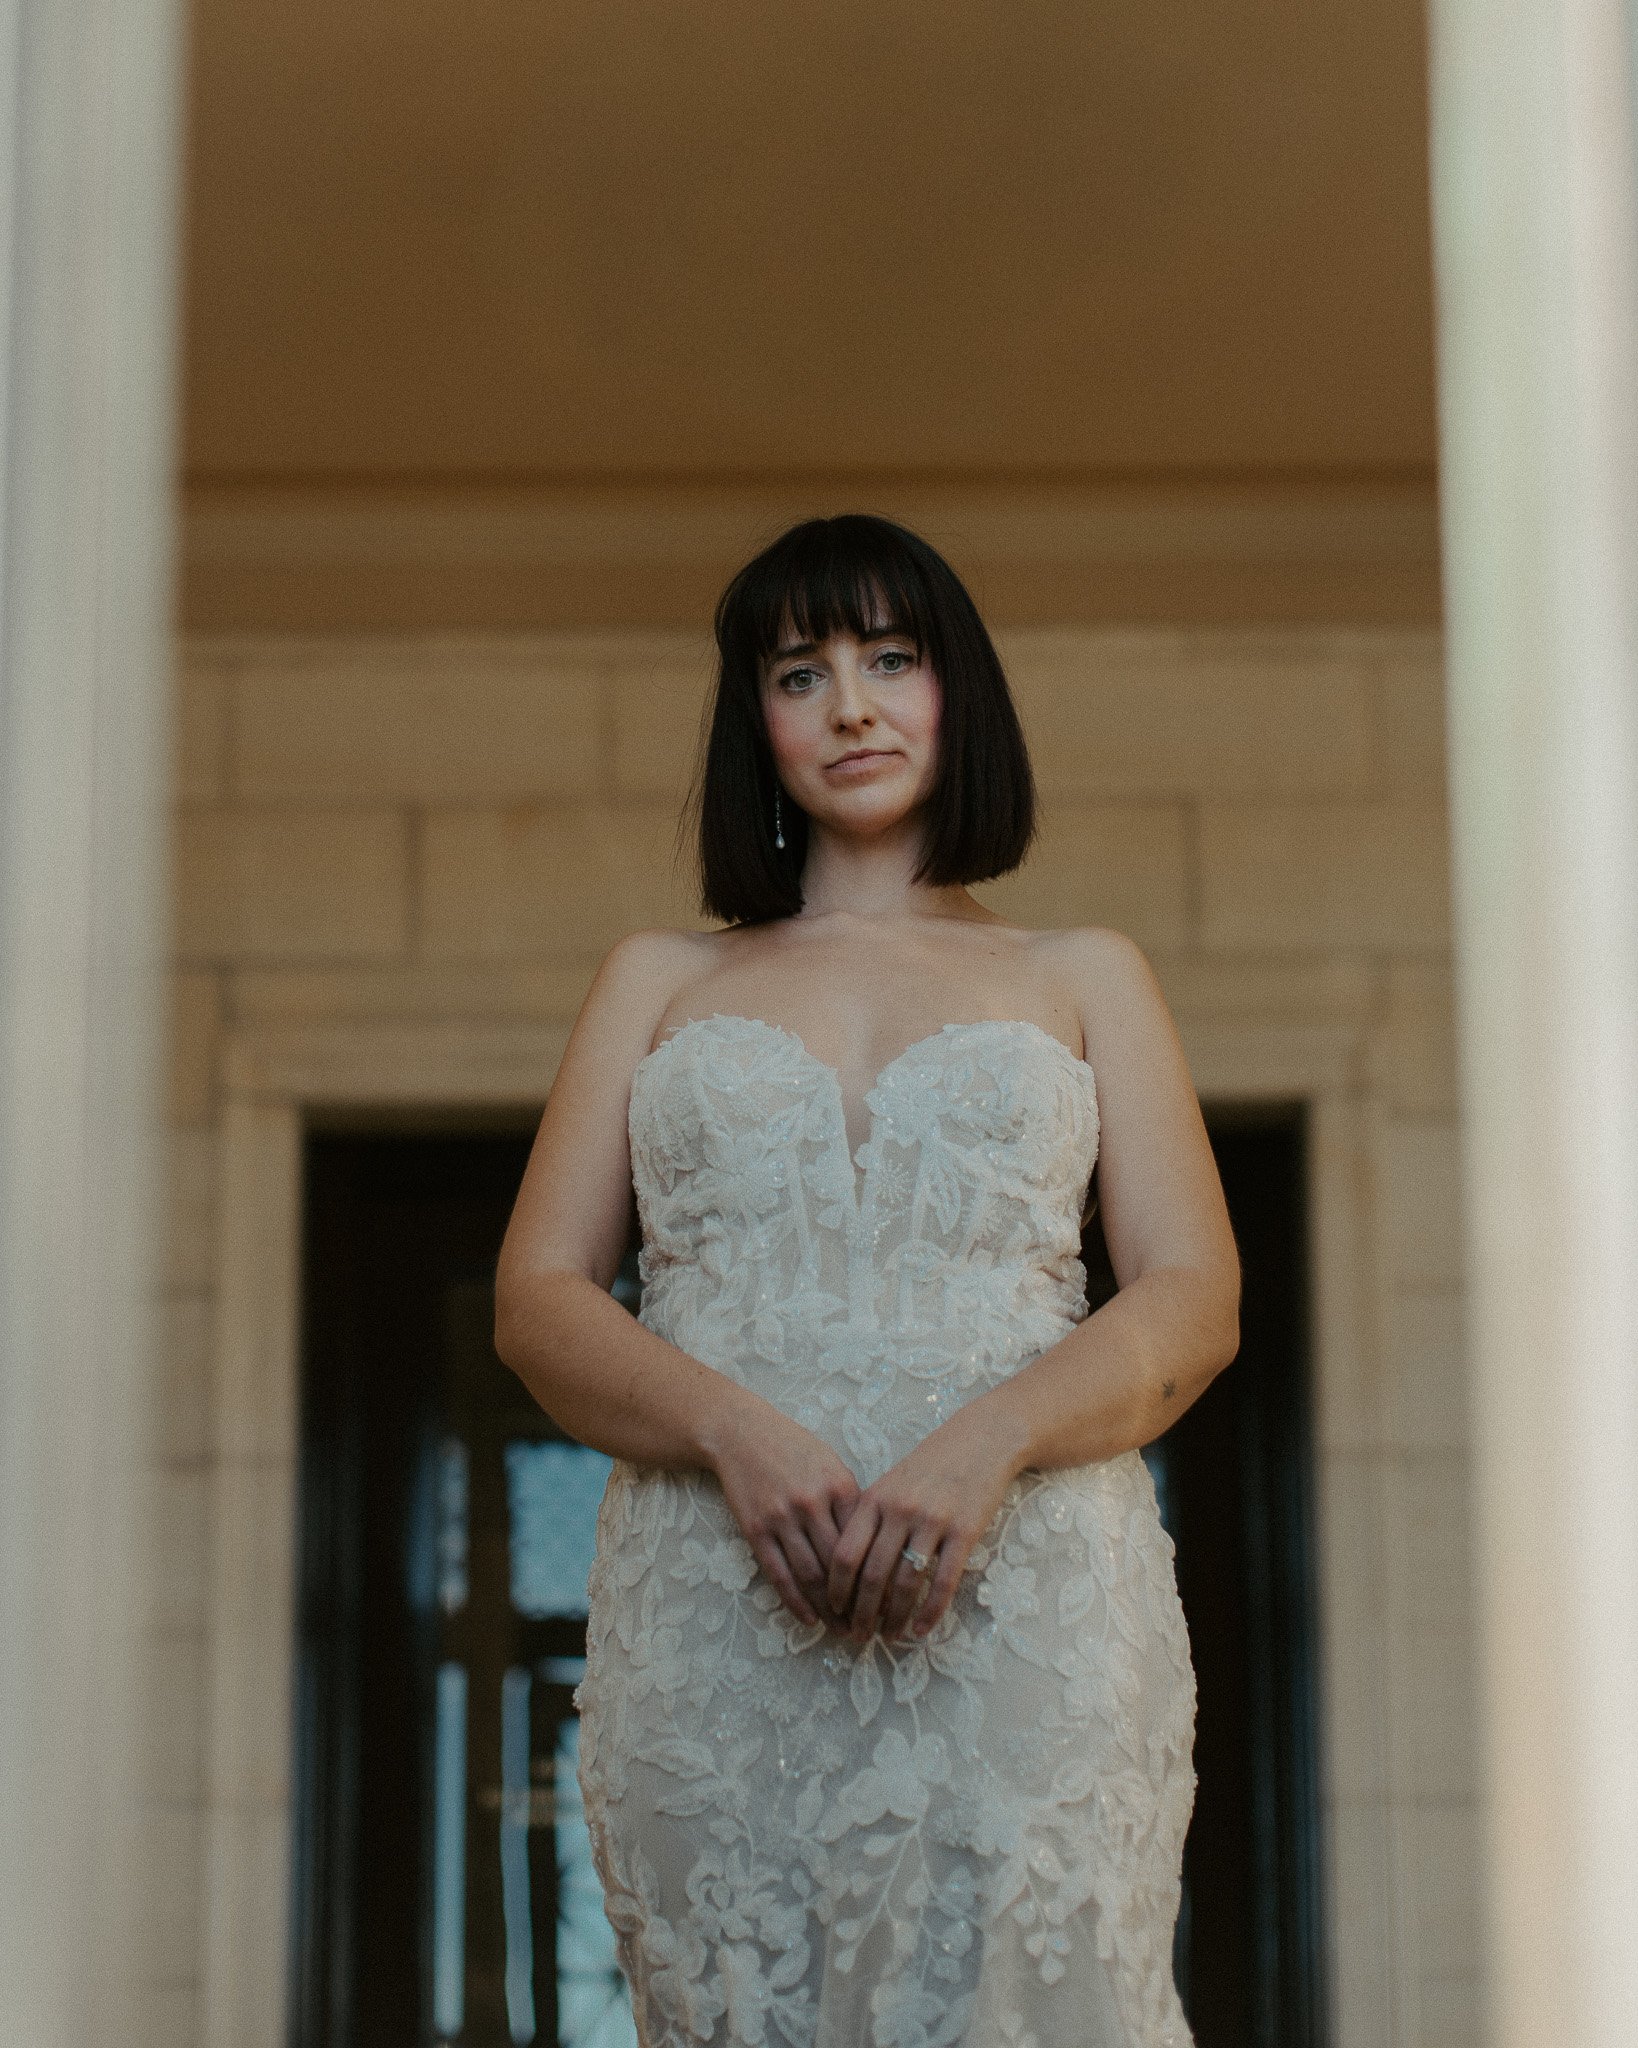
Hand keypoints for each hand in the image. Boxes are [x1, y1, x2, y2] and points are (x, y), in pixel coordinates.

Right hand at [705, 1396, 863, 1629]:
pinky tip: (809, 1620)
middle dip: (859, 1601)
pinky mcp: (756, 1529)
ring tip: (843, 1631)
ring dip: (829, 1610)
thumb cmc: (794, 1449)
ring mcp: (781, 1518)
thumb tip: (876, 1547)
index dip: (881, 1577)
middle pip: (841, 1565)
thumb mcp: (832, 1465)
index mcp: (839, 1487)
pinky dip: (795, 1602)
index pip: (867, 1543)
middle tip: (871, 1626)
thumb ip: (851, 1502)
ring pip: (811, 1576)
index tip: (893, 1601)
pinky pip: (779, 1574)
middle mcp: (812, 1504)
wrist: (742, 1433)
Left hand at [826, 1402, 1025, 1643]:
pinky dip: (930, 1612)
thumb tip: (847, 1566)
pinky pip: (942, 1582)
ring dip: (893, 1618)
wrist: (982, 1439)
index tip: (834, 1610)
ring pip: (905, 1583)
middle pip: (872, 1575)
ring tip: (889, 1637)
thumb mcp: (892, 1482)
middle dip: (861, 1613)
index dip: (836, 1589)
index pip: (845, 1553)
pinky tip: (920, 1629)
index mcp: (875, 1498)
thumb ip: (870, 1517)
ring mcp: (932, 1521)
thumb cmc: (932, 1464)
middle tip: (857, 1636)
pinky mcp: (964, 1532)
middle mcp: (899, 1510)